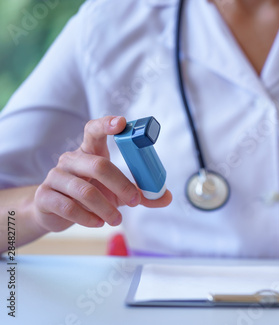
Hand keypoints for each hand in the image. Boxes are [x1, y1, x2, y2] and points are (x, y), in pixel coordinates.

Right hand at [34, 116, 171, 231]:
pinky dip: (88, 218)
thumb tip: (167, 197)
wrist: (55, 213)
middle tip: (135, 201)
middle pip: (98, 165)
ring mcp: (55, 176)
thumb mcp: (117, 193)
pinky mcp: (45, 196)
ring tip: (116, 219)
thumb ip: (141, 194)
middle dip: (121, 185)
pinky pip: (69, 207)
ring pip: (85, 191)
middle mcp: (70, 159)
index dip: (107, 124)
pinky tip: (98, 222)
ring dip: (106, 207)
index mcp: (89, 151)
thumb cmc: (92, 195)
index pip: (94, 130)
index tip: (122, 123)